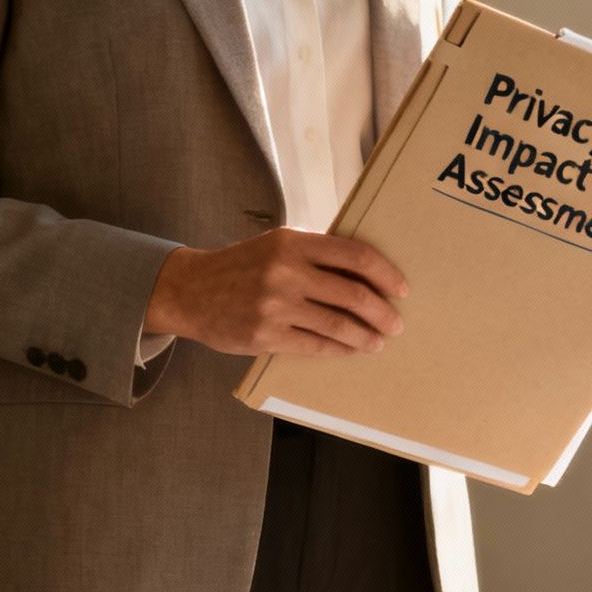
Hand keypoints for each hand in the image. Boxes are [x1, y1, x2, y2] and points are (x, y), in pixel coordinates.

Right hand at [144, 227, 407, 356]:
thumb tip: (366, 269)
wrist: (190, 290)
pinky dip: (340, 349)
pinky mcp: (266, 334)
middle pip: (353, 293)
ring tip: (379, 341)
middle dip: (382, 311)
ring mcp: (275, 305)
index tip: (401, 288)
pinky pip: (316, 345)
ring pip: (338, 324)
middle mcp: (286, 271)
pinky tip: (352, 349)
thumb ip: (315, 252)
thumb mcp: (276, 244)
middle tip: (396, 322)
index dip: (385, 273)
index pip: (355, 255)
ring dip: (366, 336)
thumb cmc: (242, 266)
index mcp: (294, 242)